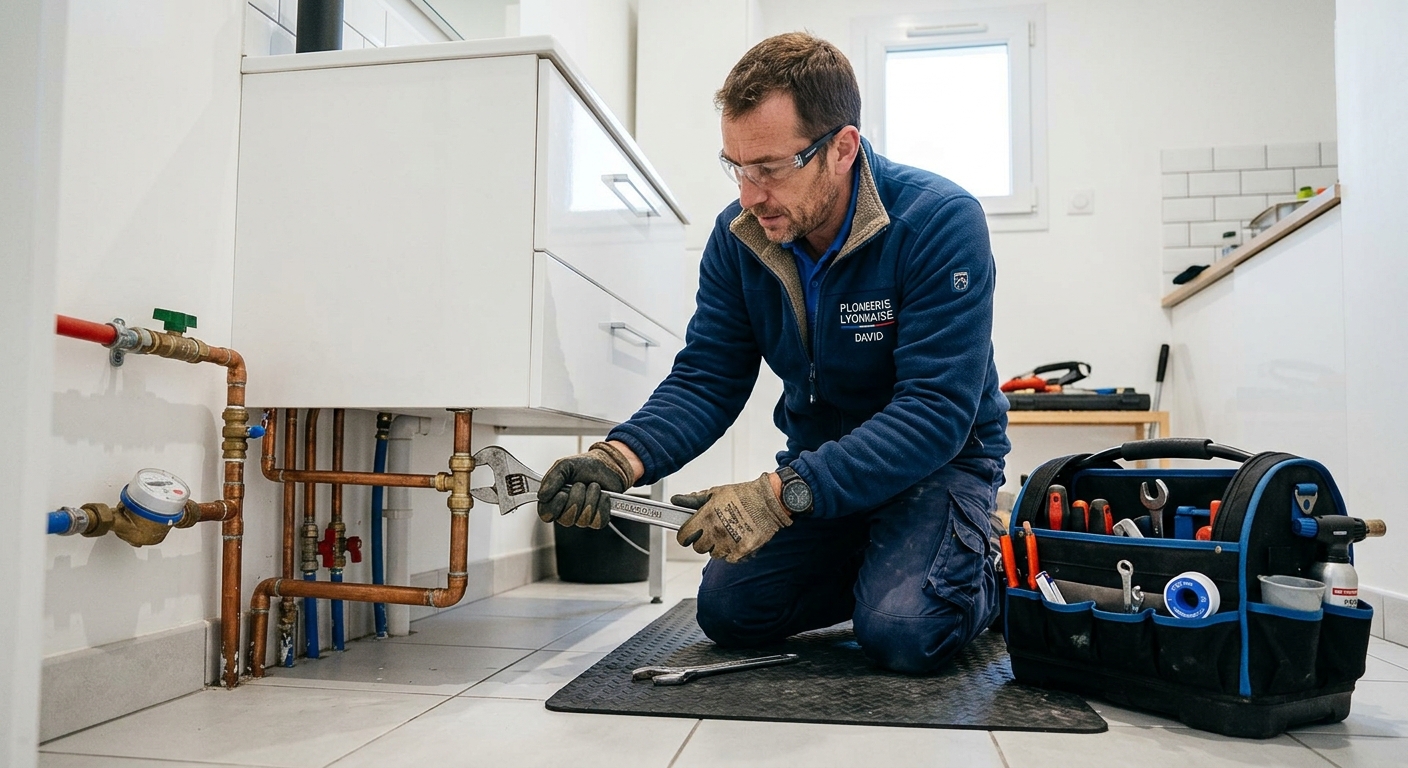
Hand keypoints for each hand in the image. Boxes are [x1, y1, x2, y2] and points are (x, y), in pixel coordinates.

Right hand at [537, 442, 633, 528]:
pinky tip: (603, 495)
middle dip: (576, 498)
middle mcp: (567, 511)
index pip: (546, 515)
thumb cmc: (584, 466)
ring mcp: (583, 517)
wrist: (607, 464)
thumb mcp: (565, 465)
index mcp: (554, 499)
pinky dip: (602, 504)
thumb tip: (542, 496)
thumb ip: (551, 478)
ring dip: (591, 498)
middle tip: (580, 484)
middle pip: (566, 519)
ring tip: (593, 486)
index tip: (562, 494)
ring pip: (583, 520)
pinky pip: (599, 521)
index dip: (554, 507)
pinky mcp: (599, 519)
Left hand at [673, 474, 791, 562]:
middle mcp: (716, 531)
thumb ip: (695, 500)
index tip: (689, 535)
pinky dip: (732, 553)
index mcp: (707, 516)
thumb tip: (677, 500)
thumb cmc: (744, 495)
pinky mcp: (742, 551)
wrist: (769, 501)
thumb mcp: (716, 493)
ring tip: (728, 535)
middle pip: (698, 548)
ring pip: (714, 555)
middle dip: (703, 541)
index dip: (685, 536)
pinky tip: (737, 541)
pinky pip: (730, 559)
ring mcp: (729, 542)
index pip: (684, 536)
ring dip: (718, 547)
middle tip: (712, 532)